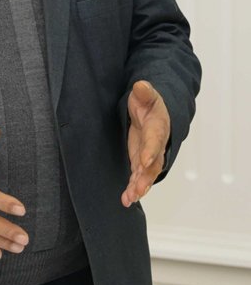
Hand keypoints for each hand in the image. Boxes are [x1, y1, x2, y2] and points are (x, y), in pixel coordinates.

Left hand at [121, 81, 169, 207]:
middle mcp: (156, 145)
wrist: (155, 112)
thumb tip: (141, 85)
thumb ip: (144, 92)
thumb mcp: (146, 94)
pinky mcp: (140, 161)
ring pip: (146, 174)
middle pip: (153, 163)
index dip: (150, 150)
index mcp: (158, 127)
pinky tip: (126, 200)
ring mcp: (148, 155)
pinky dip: (134, 188)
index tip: (144, 161)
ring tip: (130, 198)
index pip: (154, 140)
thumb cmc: (149, 103)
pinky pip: (139, 177)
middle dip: (146, 177)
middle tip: (138, 189)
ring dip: (139, 187)